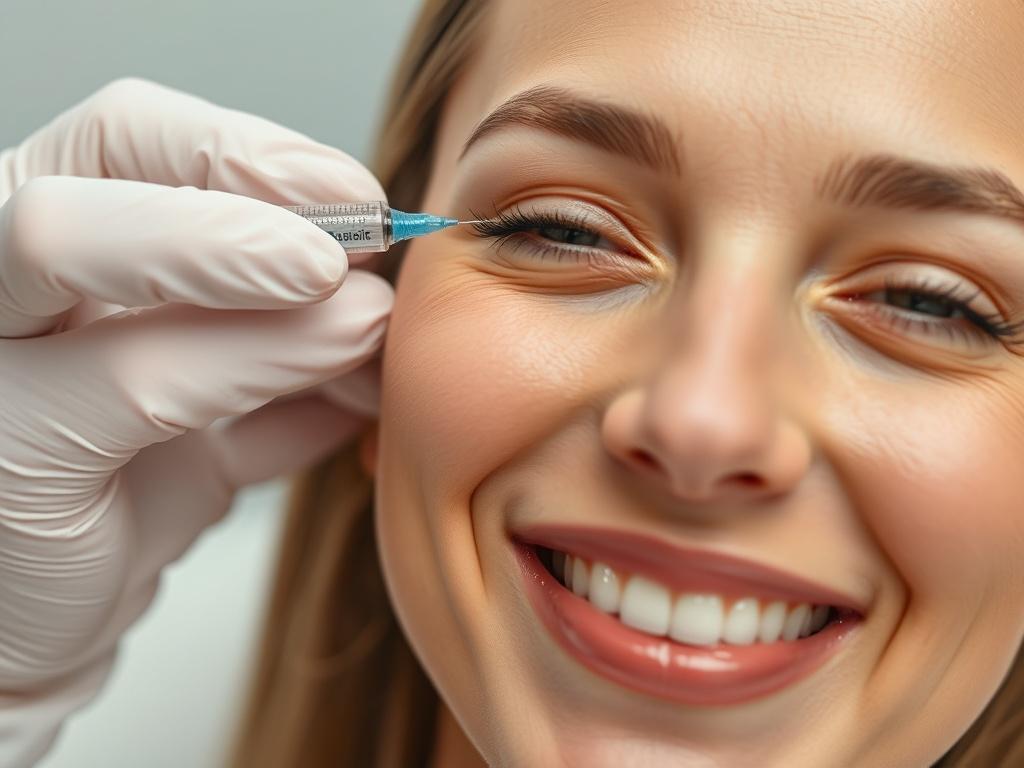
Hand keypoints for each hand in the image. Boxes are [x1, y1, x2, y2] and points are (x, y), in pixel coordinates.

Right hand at [0, 78, 392, 765]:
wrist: (34, 622)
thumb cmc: (110, 497)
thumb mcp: (202, 401)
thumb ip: (276, 348)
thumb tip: (383, 299)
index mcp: (45, 248)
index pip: (126, 135)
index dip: (249, 151)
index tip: (361, 199)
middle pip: (93, 159)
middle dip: (245, 186)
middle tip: (362, 241)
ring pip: (72, 240)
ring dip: (252, 265)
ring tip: (366, 314)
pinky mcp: (5, 450)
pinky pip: (134, 381)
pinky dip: (256, 364)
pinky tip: (344, 383)